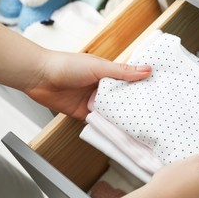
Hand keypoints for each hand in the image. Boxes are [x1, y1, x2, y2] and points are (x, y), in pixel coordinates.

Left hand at [24, 50, 150, 119]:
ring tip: (142, 126)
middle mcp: (104, 87)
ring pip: (114, 112)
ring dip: (123, 117)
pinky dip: (108, 126)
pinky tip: (120, 132)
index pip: (131, 81)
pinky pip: (100, 121)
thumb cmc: (67, 65)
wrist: (39, 77)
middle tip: (154, 114)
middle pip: (124, 99)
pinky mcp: (85, 113)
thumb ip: (122, 71)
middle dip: (136, 105)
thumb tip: (147, 70)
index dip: (143, 87)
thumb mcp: (99, 67)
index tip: (159, 95)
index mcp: (109, 73)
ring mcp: (95, 101)